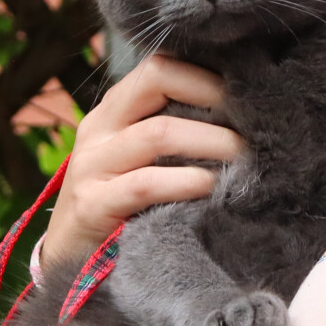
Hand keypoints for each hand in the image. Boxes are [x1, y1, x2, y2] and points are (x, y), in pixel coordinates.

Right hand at [40, 55, 243, 266]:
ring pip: (158, 132)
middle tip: (254, 120)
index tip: (247, 90)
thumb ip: (177, 134)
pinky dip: (188, 182)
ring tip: (245, 155)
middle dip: (214, 94)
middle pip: (157, 80)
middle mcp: (98, 129)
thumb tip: (244, 117)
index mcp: (113, 111)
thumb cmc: (123, 206)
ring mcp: (90, 166)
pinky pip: (146, 184)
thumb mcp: (144, 161)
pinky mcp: (91, 205)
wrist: (70, 260)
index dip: (206, 73)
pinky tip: (214, 188)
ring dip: (213, 140)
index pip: (159, 66)